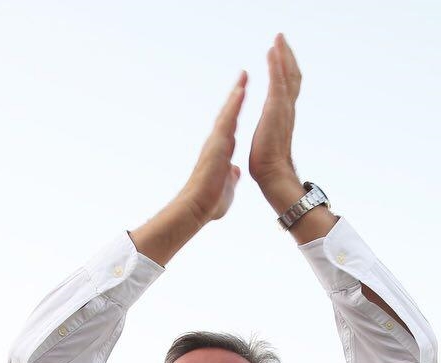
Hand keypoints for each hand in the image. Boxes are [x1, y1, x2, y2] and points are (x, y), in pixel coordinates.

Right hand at [130, 73, 245, 264]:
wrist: (196, 209)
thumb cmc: (209, 203)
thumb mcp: (227, 188)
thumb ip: (230, 178)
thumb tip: (235, 171)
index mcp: (221, 153)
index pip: (231, 127)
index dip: (236, 111)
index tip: (242, 97)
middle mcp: (217, 143)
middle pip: (228, 114)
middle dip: (236, 95)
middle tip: (243, 76)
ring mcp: (216, 142)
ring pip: (227, 112)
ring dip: (236, 93)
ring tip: (244, 76)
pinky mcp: (217, 144)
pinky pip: (227, 119)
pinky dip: (235, 104)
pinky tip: (241, 90)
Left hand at [249, 34, 302, 195]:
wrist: (272, 175)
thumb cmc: (269, 165)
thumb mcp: (269, 143)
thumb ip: (273, 135)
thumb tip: (273, 137)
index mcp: (283, 116)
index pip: (287, 88)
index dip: (285, 70)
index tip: (280, 55)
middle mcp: (287, 108)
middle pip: (292, 76)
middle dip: (287, 56)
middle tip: (281, 38)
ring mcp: (283, 108)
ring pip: (287, 74)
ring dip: (282, 54)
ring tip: (278, 37)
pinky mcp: (276, 109)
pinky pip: (277, 81)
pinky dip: (276, 64)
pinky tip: (272, 51)